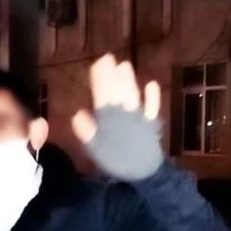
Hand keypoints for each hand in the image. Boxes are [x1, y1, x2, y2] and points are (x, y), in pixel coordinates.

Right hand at [71, 53, 163, 180]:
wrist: (144, 173)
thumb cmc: (117, 161)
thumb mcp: (97, 149)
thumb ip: (88, 132)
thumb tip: (78, 114)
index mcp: (109, 119)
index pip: (102, 95)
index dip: (100, 79)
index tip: (97, 63)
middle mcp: (124, 114)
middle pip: (117, 91)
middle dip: (112, 74)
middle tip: (107, 57)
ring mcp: (139, 117)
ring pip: (132, 95)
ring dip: (128, 80)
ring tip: (124, 65)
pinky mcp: (151, 123)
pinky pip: (152, 108)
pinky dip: (152, 97)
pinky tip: (152, 84)